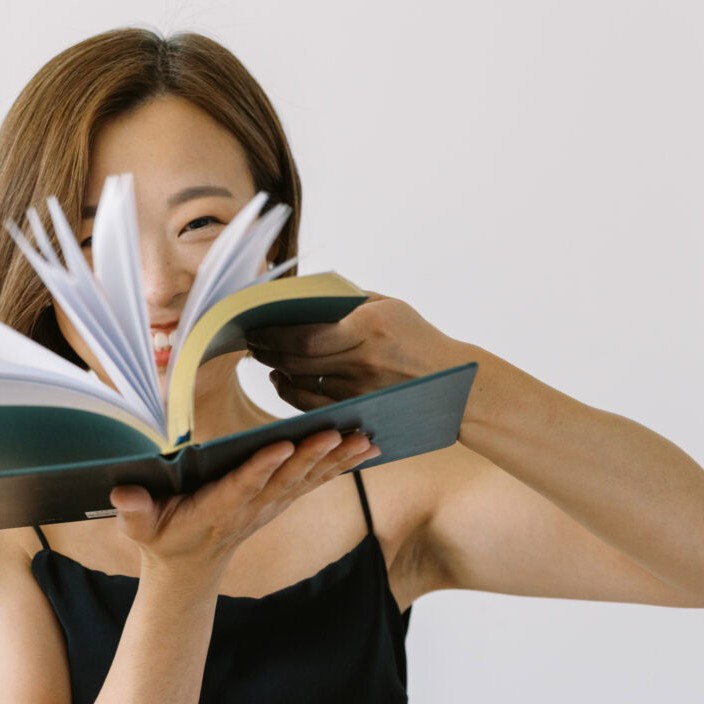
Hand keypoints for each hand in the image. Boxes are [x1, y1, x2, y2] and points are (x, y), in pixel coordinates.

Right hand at [108, 428, 379, 581]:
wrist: (189, 569)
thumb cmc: (162, 537)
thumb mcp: (141, 528)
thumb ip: (134, 511)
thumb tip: (123, 494)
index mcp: (215, 509)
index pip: (241, 486)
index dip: (262, 467)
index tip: (282, 445)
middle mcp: (249, 508)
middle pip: (283, 480)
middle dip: (310, 457)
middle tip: (336, 434)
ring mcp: (268, 506)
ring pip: (306, 480)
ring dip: (336, 460)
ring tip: (365, 439)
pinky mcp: (279, 502)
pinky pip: (314, 482)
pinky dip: (341, 465)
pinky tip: (367, 448)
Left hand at [245, 292, 464, 408]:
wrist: (453, 382)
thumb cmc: (418, 337)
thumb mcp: (391, 306)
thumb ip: (352, 299)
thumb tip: (308, 294)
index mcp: (369, 328)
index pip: (307, 335)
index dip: (274, 334)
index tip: (255, 325)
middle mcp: (362, 361)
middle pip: (298, 360)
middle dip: (267, 350)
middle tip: (250, 340)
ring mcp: (360, 390)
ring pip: (302, 382)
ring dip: (276, 369)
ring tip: (262, 357)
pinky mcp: (360, 409)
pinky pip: (313, 405)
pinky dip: (291, 393)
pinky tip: (281, 380)